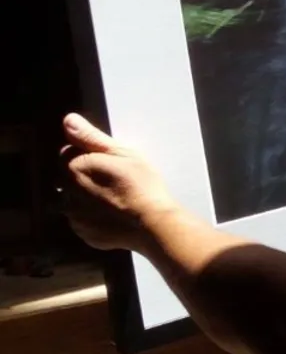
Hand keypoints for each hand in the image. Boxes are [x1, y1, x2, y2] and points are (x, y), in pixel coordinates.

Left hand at [59, 114, 179, 251]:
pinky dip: (93, 217)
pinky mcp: (83, 234)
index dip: (88, 155)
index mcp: (74, 168)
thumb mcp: (121, 152)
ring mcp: (74, 216)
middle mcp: (66, 192)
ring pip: (74, 200)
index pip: (68, 154)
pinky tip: (114, 215)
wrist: (151, 222)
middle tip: (113, 179)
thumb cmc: (140, 182)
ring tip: (114, 199)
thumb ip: (90, 136)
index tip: (108, 162)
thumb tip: (68, 120)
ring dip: (86, 197)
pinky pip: (82, 221)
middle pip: (68, 178)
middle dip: (84, 176)